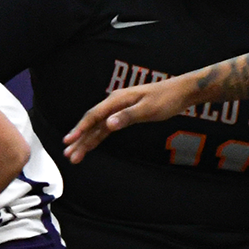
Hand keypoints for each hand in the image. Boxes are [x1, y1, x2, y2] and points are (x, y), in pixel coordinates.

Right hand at [62, 76, 196, 161]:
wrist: (180, 92)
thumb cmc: (166, 99)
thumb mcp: (148, 109)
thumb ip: (127, 116)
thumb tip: (109, 124)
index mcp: (117, 101)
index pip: (93, 116)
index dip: (80, 129)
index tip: (69, 141)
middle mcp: (114, 104)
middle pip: (92, 124)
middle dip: (79, 140)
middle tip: (69, 155)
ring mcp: (118, 110)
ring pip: (97, 128)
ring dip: (86, 141)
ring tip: (74, 156)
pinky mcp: (124, 115)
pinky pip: (106, 128)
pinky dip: (97, 138)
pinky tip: (89, 145)